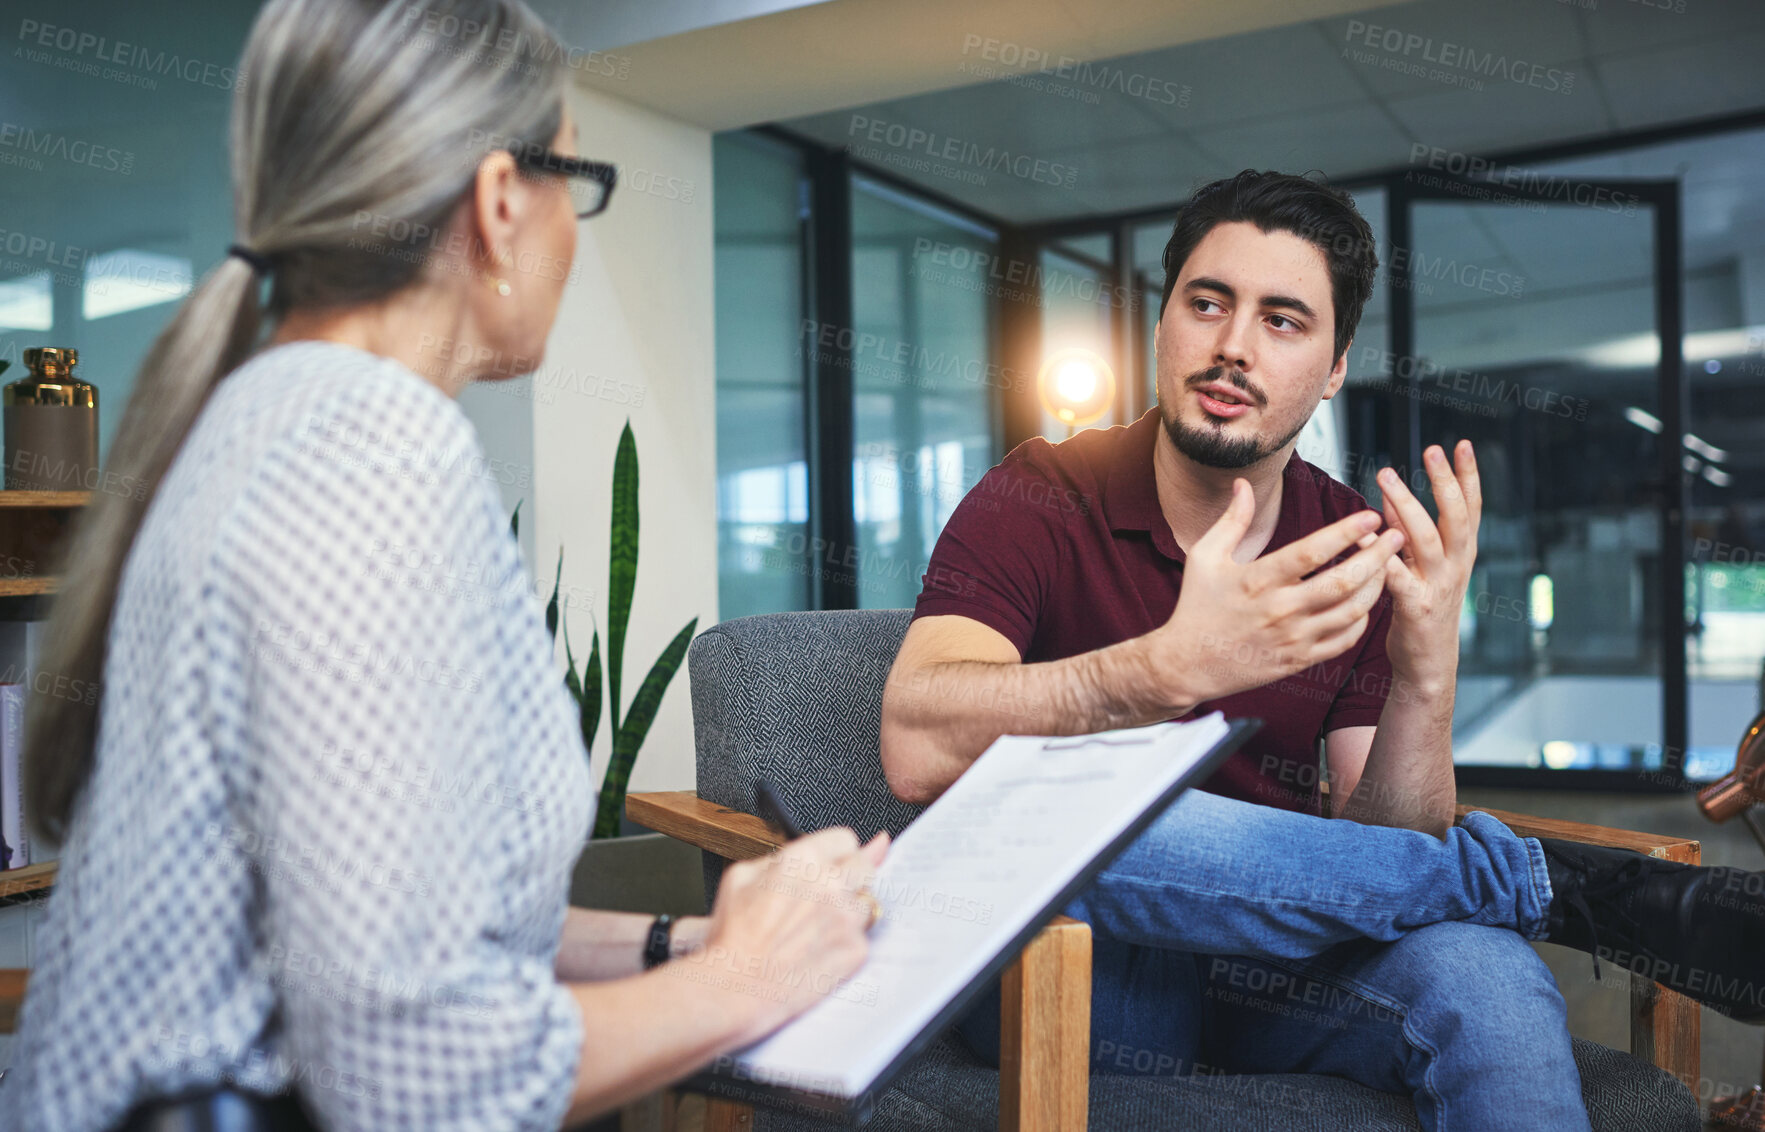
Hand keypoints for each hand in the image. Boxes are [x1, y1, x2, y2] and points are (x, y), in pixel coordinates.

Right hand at [695, 826, 890, 1042]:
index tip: (829, 868)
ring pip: (866, 904)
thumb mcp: (740, 877)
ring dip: (849, 913)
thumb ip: (780, 857)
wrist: (734, 987)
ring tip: (815, 933)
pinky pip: (863, 939)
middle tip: (826, 900)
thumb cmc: (732, 936)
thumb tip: (813, 847)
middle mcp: (831, 883)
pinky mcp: (855, 950)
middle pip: (866, 866)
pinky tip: (819, 955)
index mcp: (803, 858)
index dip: (835, 855)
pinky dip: (846, 946)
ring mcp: (847, 917)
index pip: (845, 840)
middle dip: (851, 878)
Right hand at [1151, 478, 1403, 706]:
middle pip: (1342, 582)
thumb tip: (1244, 483)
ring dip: (1376, 587)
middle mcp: (1279, 610)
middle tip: (1396, 537)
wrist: (1187, 664)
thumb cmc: (1196, 606)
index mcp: (1257, 580)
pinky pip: (1343, 640)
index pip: (1311, 552)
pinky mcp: (1299, 660)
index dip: (1345, 533)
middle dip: (1376, 557)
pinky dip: (1362, 620)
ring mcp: (1292, 638)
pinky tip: (1366, 601)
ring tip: (1387, 565)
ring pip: (1351, 612)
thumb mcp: (1205, 557)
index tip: (1370, 517)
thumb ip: (1231, 519)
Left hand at [1376, 441, 1480, 693]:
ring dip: (1406, 505)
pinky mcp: (1416, 608)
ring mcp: (1438, 586)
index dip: (1468, 476)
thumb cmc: (1422, 608)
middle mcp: (1455, 566)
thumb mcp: (1422, 565)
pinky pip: (1397, 577)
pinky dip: (1380, 556)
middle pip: (1454, 517)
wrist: (1428, 664)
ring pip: (1426, 539)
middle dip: (1444, 481)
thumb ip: (1407, 531)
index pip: (1470, 508)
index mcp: (1461, 554)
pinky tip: (1364, 537)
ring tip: (1386, 477)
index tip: (1463, 445)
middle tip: (1432, 450)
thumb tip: (1389, 494)